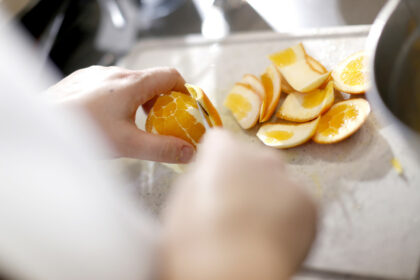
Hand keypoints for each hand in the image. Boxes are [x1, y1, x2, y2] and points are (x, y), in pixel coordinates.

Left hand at [46, 66, 194, 162]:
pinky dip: (118, 99)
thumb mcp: (129, 145)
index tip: (184, 108)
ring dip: (138, 101)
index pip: (170, 75)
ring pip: (128, 84)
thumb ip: (162, 149)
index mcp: (131, 83)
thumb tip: (189, 152)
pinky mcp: (82, 80)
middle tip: (158, 124)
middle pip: (150, 81)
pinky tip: (106, 118)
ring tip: (130, 124)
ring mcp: (96, 74)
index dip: (183, 90)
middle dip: (160, 102)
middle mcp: (115, 73)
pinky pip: (109, 85)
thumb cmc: (83, 131)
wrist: (43, 125)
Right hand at [161, 129, 316, 279]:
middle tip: (236, 208)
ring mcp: (288, 180)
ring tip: (256, 228)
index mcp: (224, 152)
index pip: (220, 140)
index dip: (215, 160)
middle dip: (246, 176)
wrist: (235, 273)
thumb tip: (210, 173)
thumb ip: (200, 177)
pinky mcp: (310, 205)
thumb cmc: (197, 243)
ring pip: (278, 182)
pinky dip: (289, 217)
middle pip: (254, 159)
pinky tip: (273, 237)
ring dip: (269, 197)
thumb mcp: (181, 202)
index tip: (214, 177)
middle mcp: (260, 158)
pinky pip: (297, 203)